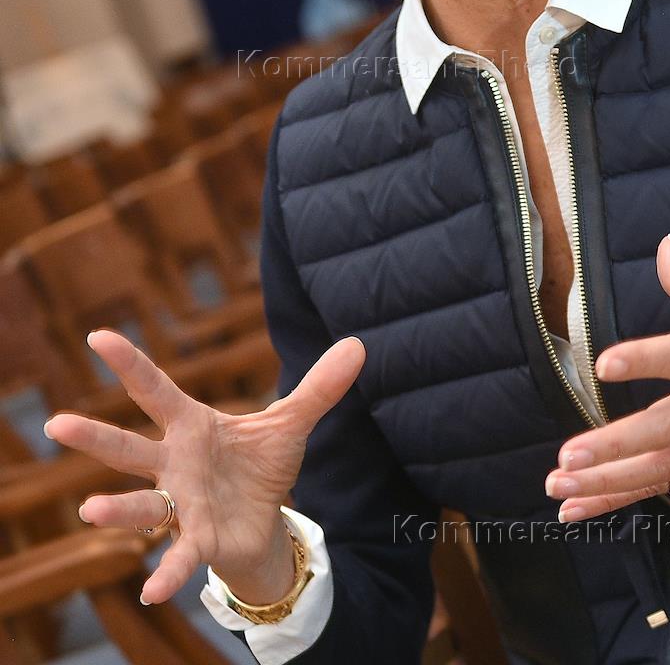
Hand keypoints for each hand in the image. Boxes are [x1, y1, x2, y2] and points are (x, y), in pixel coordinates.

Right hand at [44, 329, 364, 603]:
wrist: (265, 521)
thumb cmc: (260, 467)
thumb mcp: (292, 423)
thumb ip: (320, 387)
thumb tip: (359, 344)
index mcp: (191, 425)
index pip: (155, 389)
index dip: (129, 363)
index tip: (97, 334)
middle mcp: (174, 463)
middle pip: (128, 447)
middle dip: (92, 437)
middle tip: (54, 423)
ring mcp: (180, 503)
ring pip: (141, 504)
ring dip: (116, 510)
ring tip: (90, 511)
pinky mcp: (198, 538)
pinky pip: (179, 555)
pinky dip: (168, 572)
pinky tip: (152, 591)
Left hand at [545, 234, 669, 521]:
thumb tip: (662, 246)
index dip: (645, 359)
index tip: (605, 364)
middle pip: (665, 428)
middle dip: (614, 445)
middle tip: (569, 455)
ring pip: (660, 468)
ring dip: (607, 482)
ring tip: (560, 486)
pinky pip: (664, 487)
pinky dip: (620, 499)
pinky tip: (580, 508)